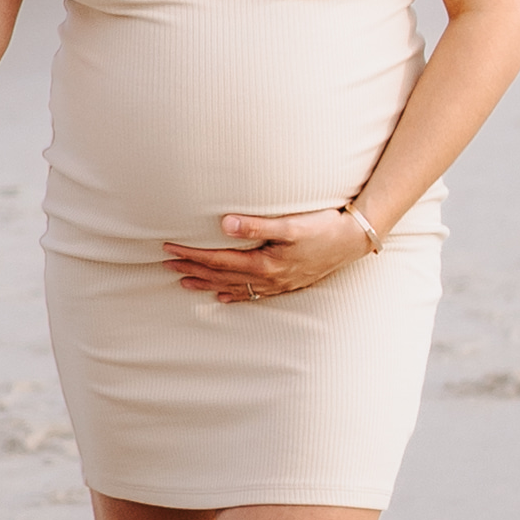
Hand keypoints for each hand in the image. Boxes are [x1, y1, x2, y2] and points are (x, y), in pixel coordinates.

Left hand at [165, 206, 377, 305]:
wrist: (354, 241)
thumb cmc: (324, 228)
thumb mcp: (291, 224)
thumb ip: (257, 225)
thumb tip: (224, 224)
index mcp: (264, 263)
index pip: (218, 259)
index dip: (192, 254)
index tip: (169, 248)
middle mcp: (267, 277)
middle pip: (220, 274)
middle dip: (192, 268)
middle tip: (166, 264)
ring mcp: (276, 283)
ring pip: (232, 286)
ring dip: (206, 282)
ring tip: (183, 282)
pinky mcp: (285, 283)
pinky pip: (252, 293)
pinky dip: (233, 295)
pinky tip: (222, 296)